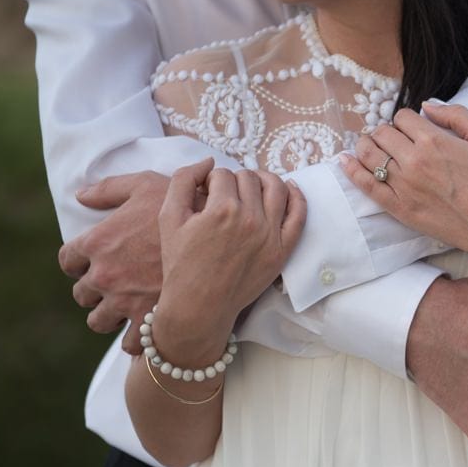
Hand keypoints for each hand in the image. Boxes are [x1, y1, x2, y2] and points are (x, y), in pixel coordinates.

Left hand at [58, 170, 170, 353]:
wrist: (220, 232)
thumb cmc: (184, 203)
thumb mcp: (145, 184)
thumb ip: (110, 189)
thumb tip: (81, 195)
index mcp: (98, 241)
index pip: (68, 260)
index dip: (78, 263)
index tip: (91, 265)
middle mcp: (104, 274)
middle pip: (82, 294)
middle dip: (95, 292)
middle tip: (114, 287)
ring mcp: (124, 300)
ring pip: (99, 321)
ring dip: (109, 318)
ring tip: (126, 312)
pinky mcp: (148, 318)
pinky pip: (130, 343)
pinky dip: (134, 341)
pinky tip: (145, 330)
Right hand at [153, 159, 306, 357]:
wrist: (199, 305)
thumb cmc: (180, 262)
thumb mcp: (168, 217)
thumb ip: (184, 180)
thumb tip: (208, 161)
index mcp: (222, 209)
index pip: (223, 175)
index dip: (211, 181)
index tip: (205, 193)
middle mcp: (250, 220)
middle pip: (249, 178)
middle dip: (235, 181)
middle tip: (225, 194)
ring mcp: (270, 236)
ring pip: (277, 188)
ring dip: (264, 180)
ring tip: (253, 186)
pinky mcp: (283, 250)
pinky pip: (299, 215)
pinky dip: (296, 197)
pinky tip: (289, 189)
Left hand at [340, 103, 467, 257]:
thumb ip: (457, 114)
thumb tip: (427, 106)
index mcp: (434, 140)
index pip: (402, 116)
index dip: (406, 120)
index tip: (412, 129)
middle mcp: (414, 160)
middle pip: (382, 133)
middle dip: (386, 131)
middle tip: (393, 140)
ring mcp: (403, 185)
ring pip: (368, 154)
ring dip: (366, 145)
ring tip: (371, 147)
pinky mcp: (398, 208)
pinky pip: (366, 185)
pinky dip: (352, 170)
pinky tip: (345, 161)